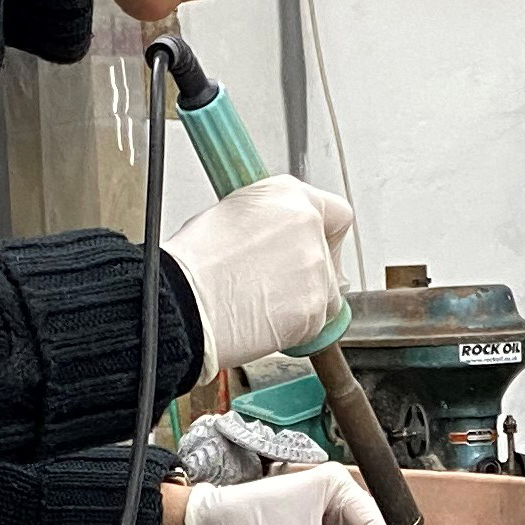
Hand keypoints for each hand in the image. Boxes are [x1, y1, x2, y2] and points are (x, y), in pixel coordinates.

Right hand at [164, 177, 352, 375]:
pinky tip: (263, 322)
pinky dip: (295, 329)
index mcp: (289, 195)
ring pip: (327, 295)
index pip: (338, 213)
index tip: (316, 248)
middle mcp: (309, 226)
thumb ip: (270, 221)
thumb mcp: (232, 214)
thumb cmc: (195, 261)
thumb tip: (279, 238)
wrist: (186, 301)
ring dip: (304, 303)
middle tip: (276, 286)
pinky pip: (316, 325)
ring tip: (264, 306)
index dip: (327, 236)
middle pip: (331, 260)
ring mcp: (316, 269)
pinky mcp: (314, 309)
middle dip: (310, 276)